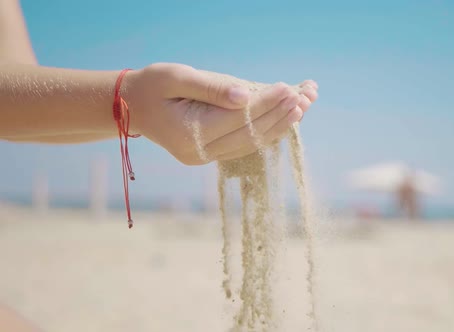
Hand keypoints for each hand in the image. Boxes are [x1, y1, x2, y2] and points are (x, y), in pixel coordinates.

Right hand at [124, 63, 317, 164]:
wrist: (133, 107)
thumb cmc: (153, 86)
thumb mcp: (176, 77)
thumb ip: (211, 88)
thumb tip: (245, 95)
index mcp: (189, 133)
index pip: (238, 119)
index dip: (266, 104)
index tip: (287, 88)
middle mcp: (198, 153)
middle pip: (249, 134)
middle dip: (277, 115)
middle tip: (300, 98)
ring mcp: (204, 158)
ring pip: (250, 144)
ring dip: (276, 127)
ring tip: (299, 110)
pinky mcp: (210, 156)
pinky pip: (243, 147)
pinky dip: (264, 133)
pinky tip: (282, 122)